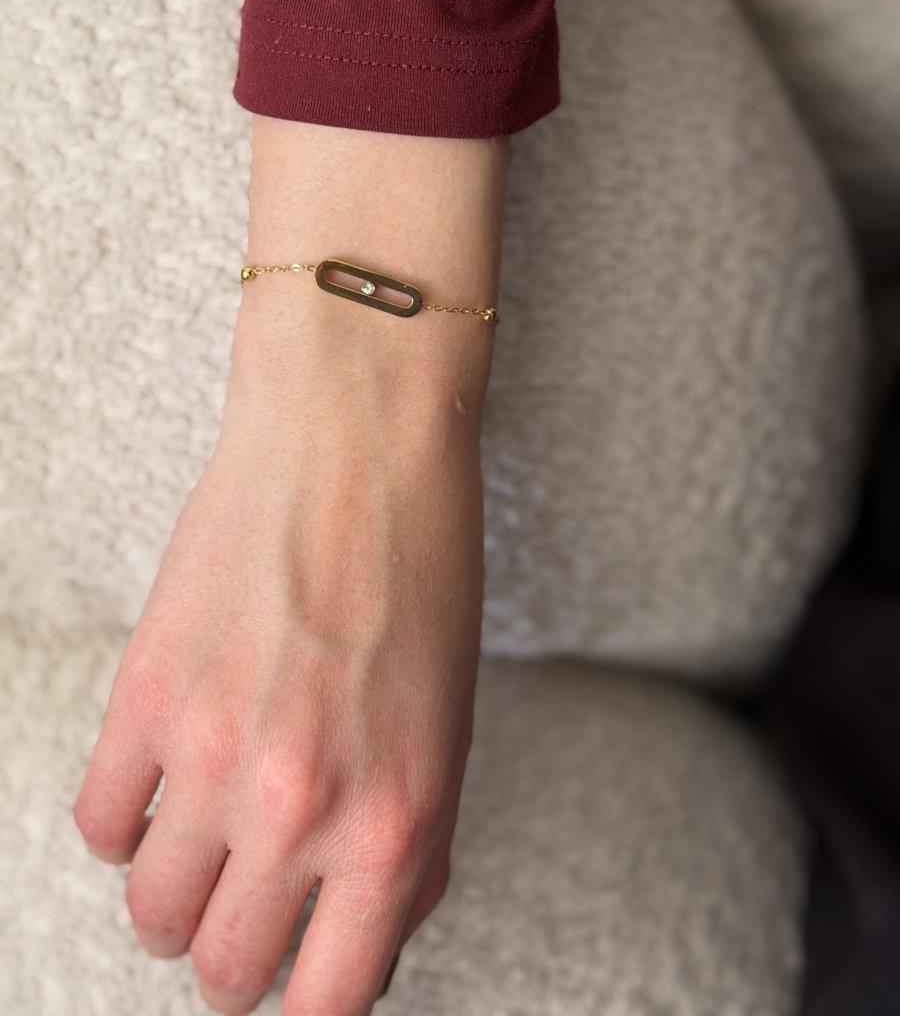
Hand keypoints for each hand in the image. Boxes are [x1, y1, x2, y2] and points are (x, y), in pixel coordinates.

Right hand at [74, 321, 485, 1014]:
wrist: (355, 444)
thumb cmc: (423, 572)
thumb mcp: (451, 725)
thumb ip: (410, 845)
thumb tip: (363, 934)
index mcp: (394, 821)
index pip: (332, 1003)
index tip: (296, 997)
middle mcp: (299, 807)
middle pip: (226, 972)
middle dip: (237, 962)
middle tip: (246, 918)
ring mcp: (209, 755)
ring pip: (153, 914)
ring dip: (177, 902)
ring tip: (203, 853)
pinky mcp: (142, 697)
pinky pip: (100, 824)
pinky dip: (128, 825)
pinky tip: (162, 788)